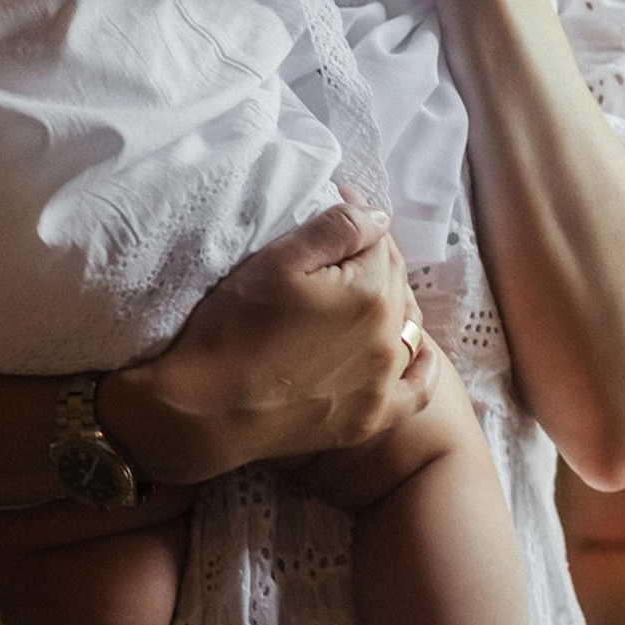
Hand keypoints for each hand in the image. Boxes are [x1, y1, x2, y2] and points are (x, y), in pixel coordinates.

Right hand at [99, 200, 434, 486]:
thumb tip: (380, 217)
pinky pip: (417, 388)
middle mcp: (388, 338)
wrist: (204, 411)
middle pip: (396, 281)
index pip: (380, 240)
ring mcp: (383, 383)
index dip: (357, 217)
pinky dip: (420, 364)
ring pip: (408, 327)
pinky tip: (413, 351)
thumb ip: (338, 229)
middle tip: (337, 248)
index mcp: (371, 292)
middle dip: (373, 256)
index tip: (334, 205)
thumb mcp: (278, 261)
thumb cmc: (233, 329)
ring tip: (361, 292)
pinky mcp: (369, 419)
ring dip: (393, 302)